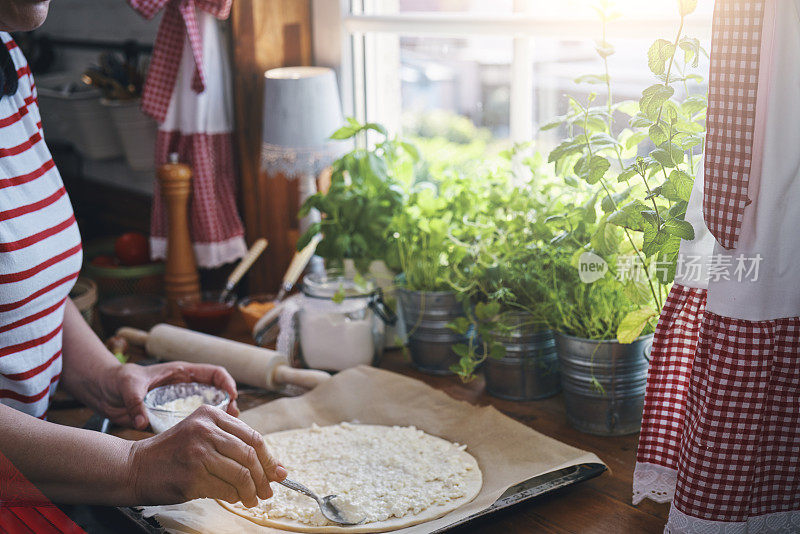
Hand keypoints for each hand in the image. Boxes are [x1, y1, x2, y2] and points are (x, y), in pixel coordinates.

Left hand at [98, 362, 238, 429]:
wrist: (103, 392)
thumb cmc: (117, 381)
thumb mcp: (128, 386)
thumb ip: (136, 403)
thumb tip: (142, 422)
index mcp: (181, 373)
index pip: (214, 373)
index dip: (227, 383)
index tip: (232, 396)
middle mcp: (185, 388)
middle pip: (217, 394)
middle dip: (228, 405)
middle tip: (233, 419)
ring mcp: (180, 404)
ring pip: (208, 411)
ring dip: (220, 421)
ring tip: (227, 434)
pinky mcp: (171, 418)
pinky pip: (192, 425)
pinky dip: (202, 433)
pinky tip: (206, 444)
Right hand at [126, 405, 286, 505]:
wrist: (135, 467)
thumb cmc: (173, 453)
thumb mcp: (201, 435)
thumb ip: (234, 445)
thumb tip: (276, 468)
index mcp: (211, 415)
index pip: (252, 437)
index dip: (269, 458)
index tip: (279, 472)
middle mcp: (205, 430)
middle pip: (249, 455)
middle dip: (264, 477)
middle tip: (269, 491)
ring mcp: (198, 453)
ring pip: (240, 474)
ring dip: (252, 491)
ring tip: (254, 499)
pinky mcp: (192, 476)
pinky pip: (225, 490)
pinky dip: (235, 497)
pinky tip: (236, 499)